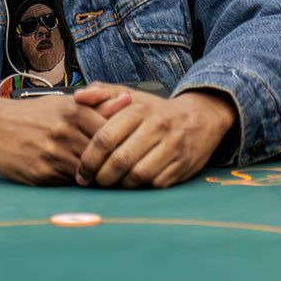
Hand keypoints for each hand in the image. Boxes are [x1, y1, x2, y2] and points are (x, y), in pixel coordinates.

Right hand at [0, 92, 132, 185]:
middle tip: (116, 168)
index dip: (120, 144)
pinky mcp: (40, 174)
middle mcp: (64, 131)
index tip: (124, 150)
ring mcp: (52, 154)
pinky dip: (73, 181)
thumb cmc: (34, 114)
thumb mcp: (65, 104)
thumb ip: (98, 105)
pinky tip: (71, 175)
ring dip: (92, 175)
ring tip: (95, 173)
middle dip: (109, 163)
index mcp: (74, 111)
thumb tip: (129, 100)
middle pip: (101, 155)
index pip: (112, 133)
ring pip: (87, 171)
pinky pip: (67, 183)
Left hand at [73, 84, 234, 188]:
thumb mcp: (131, 95)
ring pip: (138, 175)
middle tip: (93, 181)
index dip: (89, 159)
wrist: (202, 116)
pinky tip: (131, 184)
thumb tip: (77, 97)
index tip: (82, 171)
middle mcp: (157, 127)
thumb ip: (102, 93)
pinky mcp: (183, 164)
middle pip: (120, 160)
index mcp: (140, 110)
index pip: (106, 137)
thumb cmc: (157, 110)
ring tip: (111, 183)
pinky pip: (155, 183)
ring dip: (120, 185)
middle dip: (101, 176)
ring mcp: (173, 146)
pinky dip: (140, 188)